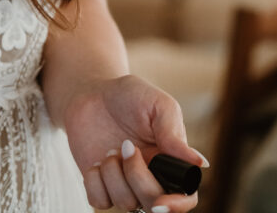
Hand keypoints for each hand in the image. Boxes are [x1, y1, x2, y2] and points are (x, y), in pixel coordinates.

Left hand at [64, 74, 205, 211]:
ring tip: (112, 149)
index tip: (162, 203)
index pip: (185, 197)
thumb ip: (174, 134)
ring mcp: (124, 183)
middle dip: (137, 177)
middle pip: (154, 204)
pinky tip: (97, 160)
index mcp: (170, 162)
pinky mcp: (100, 185)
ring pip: (126, 203)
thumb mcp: (157, 104)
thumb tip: (200, 164)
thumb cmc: (129, 95)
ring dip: (114, 174)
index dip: (177, 205)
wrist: (92, 91)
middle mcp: (150, 178)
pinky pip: (99, 201)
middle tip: (127, 145)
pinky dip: (95, 181)